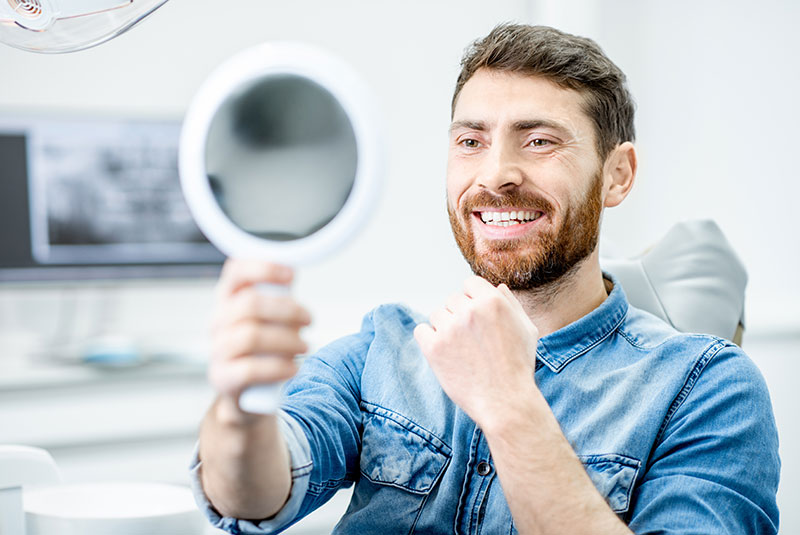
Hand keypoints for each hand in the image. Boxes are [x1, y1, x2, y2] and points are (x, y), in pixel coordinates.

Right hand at [209, 259, 310, 419]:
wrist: (247, 392)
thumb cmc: (263, 348)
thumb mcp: (270, 318)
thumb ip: (278, 297)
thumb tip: (292, 275)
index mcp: (228, 299)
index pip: (236, 271)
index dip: (264, 268)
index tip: (291, 275)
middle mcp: (218, 321)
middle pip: (250, 305)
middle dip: (287, 310)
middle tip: (308, 319)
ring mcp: (217, 350)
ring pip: (251, 336)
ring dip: (286, 340)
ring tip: (304, 346)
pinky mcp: (222, 378)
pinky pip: (250, 369)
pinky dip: (278, 367)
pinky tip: (293, 368)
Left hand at [413, 276, 538, 427]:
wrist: (505, 402)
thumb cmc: (518, 367)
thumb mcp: (527, 330)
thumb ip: (511, 304)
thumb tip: (497, 287)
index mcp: (492, 301)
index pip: (470, 283)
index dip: (473, 299)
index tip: (476, 318)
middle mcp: (470, 311)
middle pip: (452, 300)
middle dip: (459, 316)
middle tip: (471, 340)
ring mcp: (450, 329)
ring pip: (437, 315)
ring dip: (445, 328)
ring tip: (461, 350)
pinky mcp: (434, 348)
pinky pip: (421, 331)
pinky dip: (429, 340)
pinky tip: (444, 353)